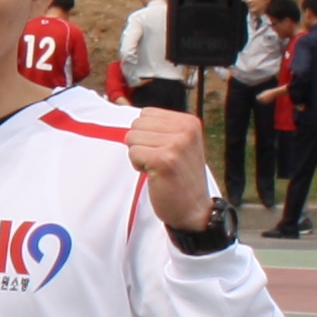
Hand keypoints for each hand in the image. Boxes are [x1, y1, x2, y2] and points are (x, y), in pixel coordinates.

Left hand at [127, 104, 217, 230]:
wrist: (193, 208)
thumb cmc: (179, 176)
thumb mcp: (179, 143)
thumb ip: (161, 127)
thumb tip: (123, 108)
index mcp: (189, 122)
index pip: (145, 114)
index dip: (146, 134)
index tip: (163, 151)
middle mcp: (186, 129)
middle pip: (136, 124)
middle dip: (140, 144)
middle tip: (160, 161)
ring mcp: (176, 144)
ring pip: (131, 138)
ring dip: (139, 155)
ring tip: (158, 167)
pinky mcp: (164, 159)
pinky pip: (132, 153)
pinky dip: (138, 166)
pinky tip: (155, 174)